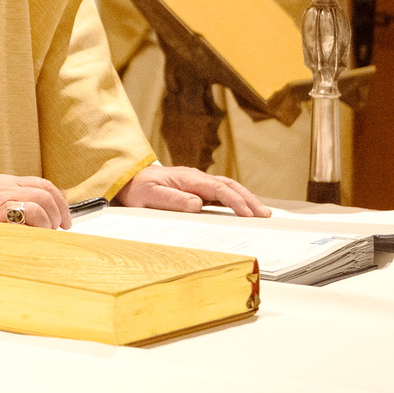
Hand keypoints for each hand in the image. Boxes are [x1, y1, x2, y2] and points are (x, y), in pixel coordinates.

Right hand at [0, 174, 71, 228]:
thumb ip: (11, 203)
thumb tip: (41, 218)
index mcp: (3, 182)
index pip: (43, 184)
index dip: (59, 201)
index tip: (63, 218)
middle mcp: (3, 187)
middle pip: (45, 193)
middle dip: (58, 213)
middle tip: (57, 228)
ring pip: (39, 205)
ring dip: (48, 222)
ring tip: (43, 235)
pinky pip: (27, 216)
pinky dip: (36, 228)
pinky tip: (31, 238)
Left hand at [118, 165, 268, 216]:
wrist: (128, 179)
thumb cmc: (137, 189)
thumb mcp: (149, 196)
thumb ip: (172, 200)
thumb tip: (197, 203)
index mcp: (188, 178)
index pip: (218, 189)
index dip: (235, 201)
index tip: (248, 214)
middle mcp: (196, 178)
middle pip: (229, 186)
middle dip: (248, 200)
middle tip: (265, 215)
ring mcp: (197, 182)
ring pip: (227, 188)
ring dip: (245, 199)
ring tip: (260, 212)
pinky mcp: (196, 188)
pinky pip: (220, 192)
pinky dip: (235, 199)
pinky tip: (243, 209)